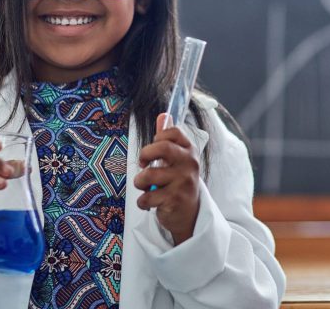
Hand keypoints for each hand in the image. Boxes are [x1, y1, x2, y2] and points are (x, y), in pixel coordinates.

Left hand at [134, 114, 199, 244]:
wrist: (190, 214)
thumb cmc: (179, 183)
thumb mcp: (176, 160)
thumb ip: (167, 139)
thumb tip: (163, 115)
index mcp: (189, 151)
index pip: (172, 132)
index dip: (156, 138)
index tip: (153, 148)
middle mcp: (189, 164)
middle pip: (162, 148)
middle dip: (145, 155)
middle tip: (144, 164)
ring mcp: (183, 182)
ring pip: (148, 175)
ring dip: (140, 183)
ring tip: (146, 188)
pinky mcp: (175, 199)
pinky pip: (147, 197)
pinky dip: (143, 202)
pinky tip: (150, 203)